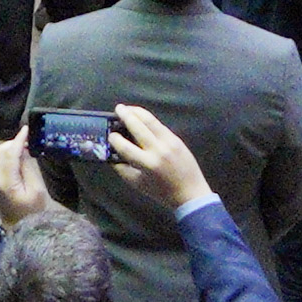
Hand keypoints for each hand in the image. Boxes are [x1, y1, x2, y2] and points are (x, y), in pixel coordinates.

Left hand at [0, 133, 53, 225]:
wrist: (19, 229)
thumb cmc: (32, 212)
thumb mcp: (36, 190)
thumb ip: (28, 169)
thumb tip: (23, 152)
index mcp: (6, 181)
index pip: (10, 153)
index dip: (18, 139)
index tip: (27, 129)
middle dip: (13, 143)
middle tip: (28, 141)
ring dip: (8, 148)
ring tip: (24, 149)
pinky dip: (6, 155)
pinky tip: (17, 158)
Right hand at [103, 98, 214, 212]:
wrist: (190, 193)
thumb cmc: (162, 192)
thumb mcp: (138, 184)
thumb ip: (123, 170)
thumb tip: (112, 156)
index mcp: (146, 163)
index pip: (125, 147)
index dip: (115, 139)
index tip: (110, 135)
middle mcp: (158, 150)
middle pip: (138, 127)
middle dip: (126, 116)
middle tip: (118, 108)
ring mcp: (169, 142)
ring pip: (151, 121)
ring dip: (138, 112)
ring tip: (128, 108)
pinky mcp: (177, 139)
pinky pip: (160, 126)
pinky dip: (149, 120)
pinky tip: (143, 118)